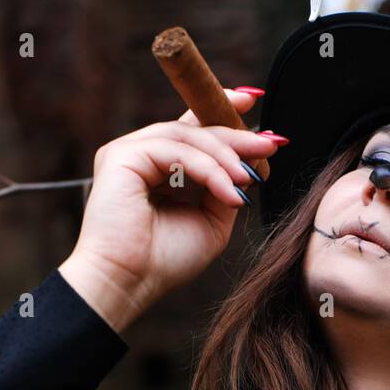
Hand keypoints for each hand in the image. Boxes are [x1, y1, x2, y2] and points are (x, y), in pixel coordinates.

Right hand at [58, 88, 284, 332]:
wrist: (129, 284)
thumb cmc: (164, 262)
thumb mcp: (211, 221)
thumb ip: (226, 188)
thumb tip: (251, 163)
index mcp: (158, 169)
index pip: (192, 130)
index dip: (221, 112)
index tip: (252, 105)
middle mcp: (141, 155)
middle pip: (193, 129)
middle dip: (235, 135)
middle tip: (268, 145)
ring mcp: (129, 152)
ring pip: (187, 137)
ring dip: (225, 155)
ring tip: (250, 177)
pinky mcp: (121, 156)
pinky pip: (175, 150)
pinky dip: (208, 169)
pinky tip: (229, 191)